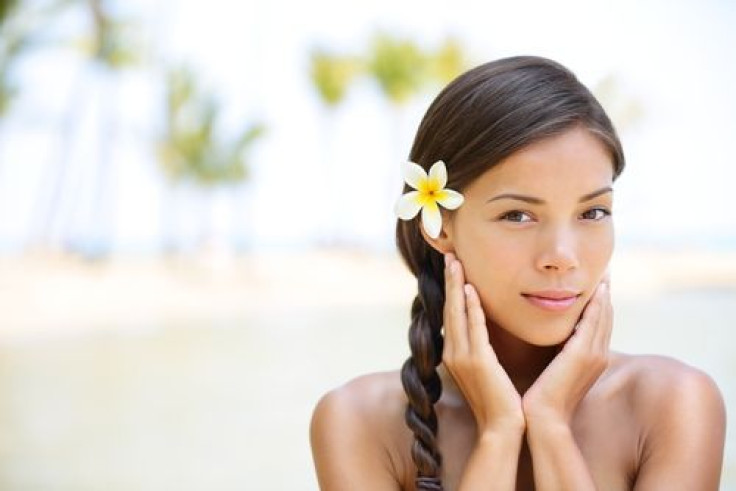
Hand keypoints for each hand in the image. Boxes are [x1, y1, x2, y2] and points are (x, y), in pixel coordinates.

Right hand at [442, 253, 524, 435]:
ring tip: (455, 262)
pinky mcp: (477, 362)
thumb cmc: (499, 400)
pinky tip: (469, 289)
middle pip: (449, 308)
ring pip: (456, 313)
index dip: (452, 290)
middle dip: (450, 280)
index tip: (454, 267)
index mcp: (456, 354)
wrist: (503, 428)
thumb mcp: (486, 370)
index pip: (452, 314)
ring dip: (456, 286)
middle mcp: (454, 353)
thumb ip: (482, 349)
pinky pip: (473, 329)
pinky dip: (470, 308)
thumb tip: (485, 331)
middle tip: (450, 255)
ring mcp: (463, 357)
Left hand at [522, 280, 612, 425]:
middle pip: (607, 316)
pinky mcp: (582, 355)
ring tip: (604, 272)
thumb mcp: (556, 370)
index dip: (601, 302)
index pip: (600, 323)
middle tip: (606, 269)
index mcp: (591, 359)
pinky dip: (595, 304)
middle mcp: (598, 355)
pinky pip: (593, 322)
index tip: (599, 282)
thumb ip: (559, 354)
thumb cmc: (543, 397)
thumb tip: (555, 341)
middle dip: (606, 293)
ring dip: (604, 293)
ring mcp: (593, 355)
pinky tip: (595, 289)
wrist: (542, 419)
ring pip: (603, 316)